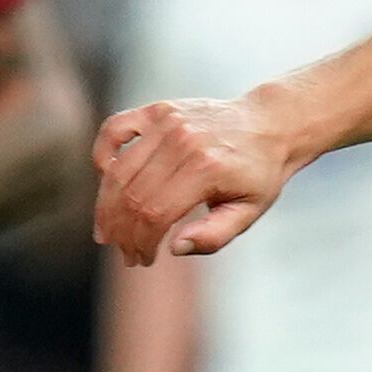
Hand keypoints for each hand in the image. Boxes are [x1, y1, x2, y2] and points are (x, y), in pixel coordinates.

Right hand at [94, 96, 291, 264]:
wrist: (269, 125)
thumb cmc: (258, 174)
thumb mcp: (248, 212)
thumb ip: (214, 235)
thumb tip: (174, 248)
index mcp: (207, 169)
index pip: (155, 214)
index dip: (142, 243)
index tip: (142, 260)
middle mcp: (184, 142)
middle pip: (132, 195)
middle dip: (122, 232)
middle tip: (123, 252)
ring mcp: (168, 122)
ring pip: (118, 170)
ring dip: (106, 206)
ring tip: (107, 231)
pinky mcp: (158, 110)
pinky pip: (114, 129)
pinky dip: (102, 155)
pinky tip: (105, 178)